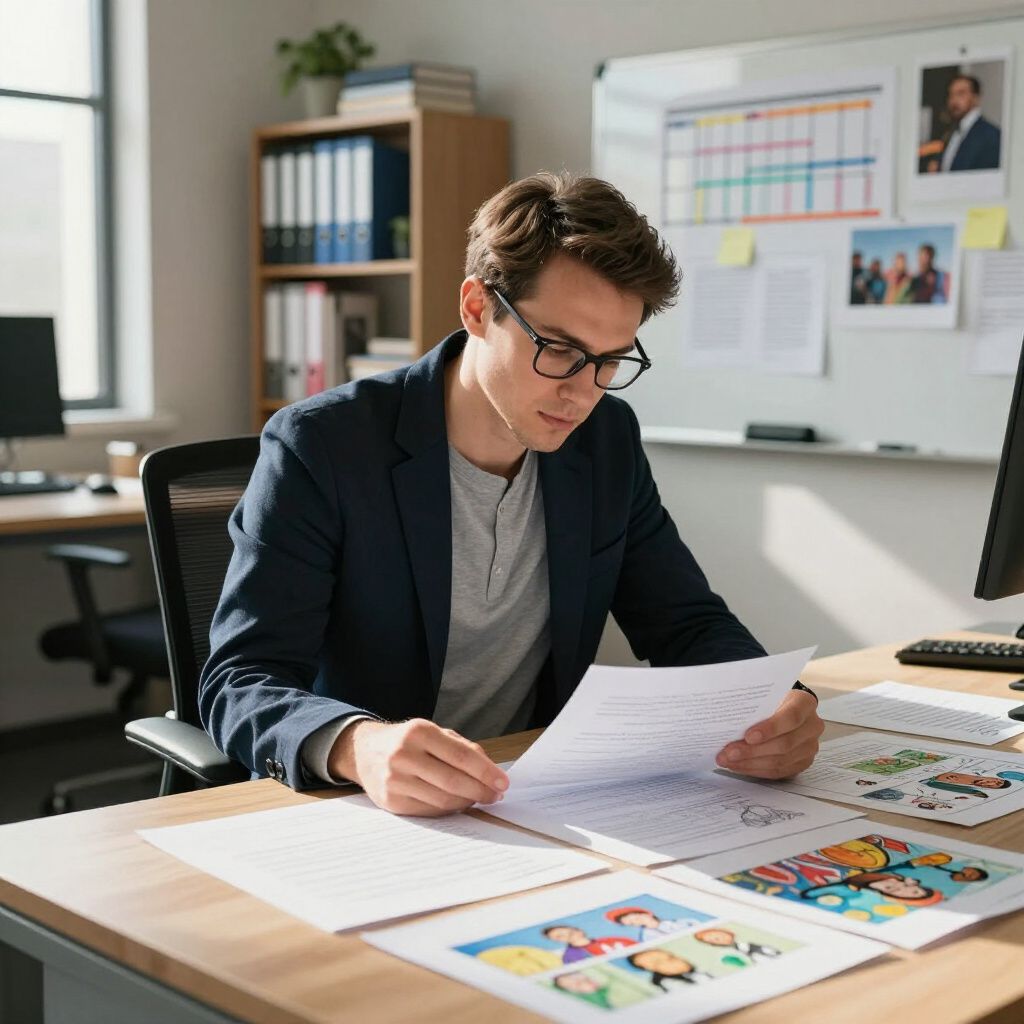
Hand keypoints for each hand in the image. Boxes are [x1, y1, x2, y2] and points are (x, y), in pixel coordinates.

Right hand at [329, 718, 508, 815]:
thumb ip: (461, 747)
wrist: (365, 752)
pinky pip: (428, 811)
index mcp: (419, 732)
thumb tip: (489, 770)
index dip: (486, 771)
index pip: (460, 755)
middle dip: (480, 791)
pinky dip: (448, 810)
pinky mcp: (391, 801)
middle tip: (496, 795)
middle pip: (453, 781)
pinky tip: (457, 804)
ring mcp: (395, 780)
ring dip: (466, 802)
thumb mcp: (433, 732)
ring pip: (442, 800)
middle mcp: (404, 755)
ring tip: (478, 799)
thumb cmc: (407, 742)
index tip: (503, 783)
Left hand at [715, 688, 822, 779]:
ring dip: (750, 763)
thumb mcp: (767, 695)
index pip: (791, 717)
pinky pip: (779, 771)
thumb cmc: (773, 700)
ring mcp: (810, 746)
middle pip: (784, 744)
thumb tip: (727, 720)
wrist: (789, 707)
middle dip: (752, 751)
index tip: (748, 736)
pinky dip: (757, 770)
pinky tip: (740, 766)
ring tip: (728, 761)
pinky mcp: (803, 762)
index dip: (770, 728)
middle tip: (728, 753)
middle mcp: (812, 726)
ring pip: (780, 761)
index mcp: (805, 704)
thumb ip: (755, 706)